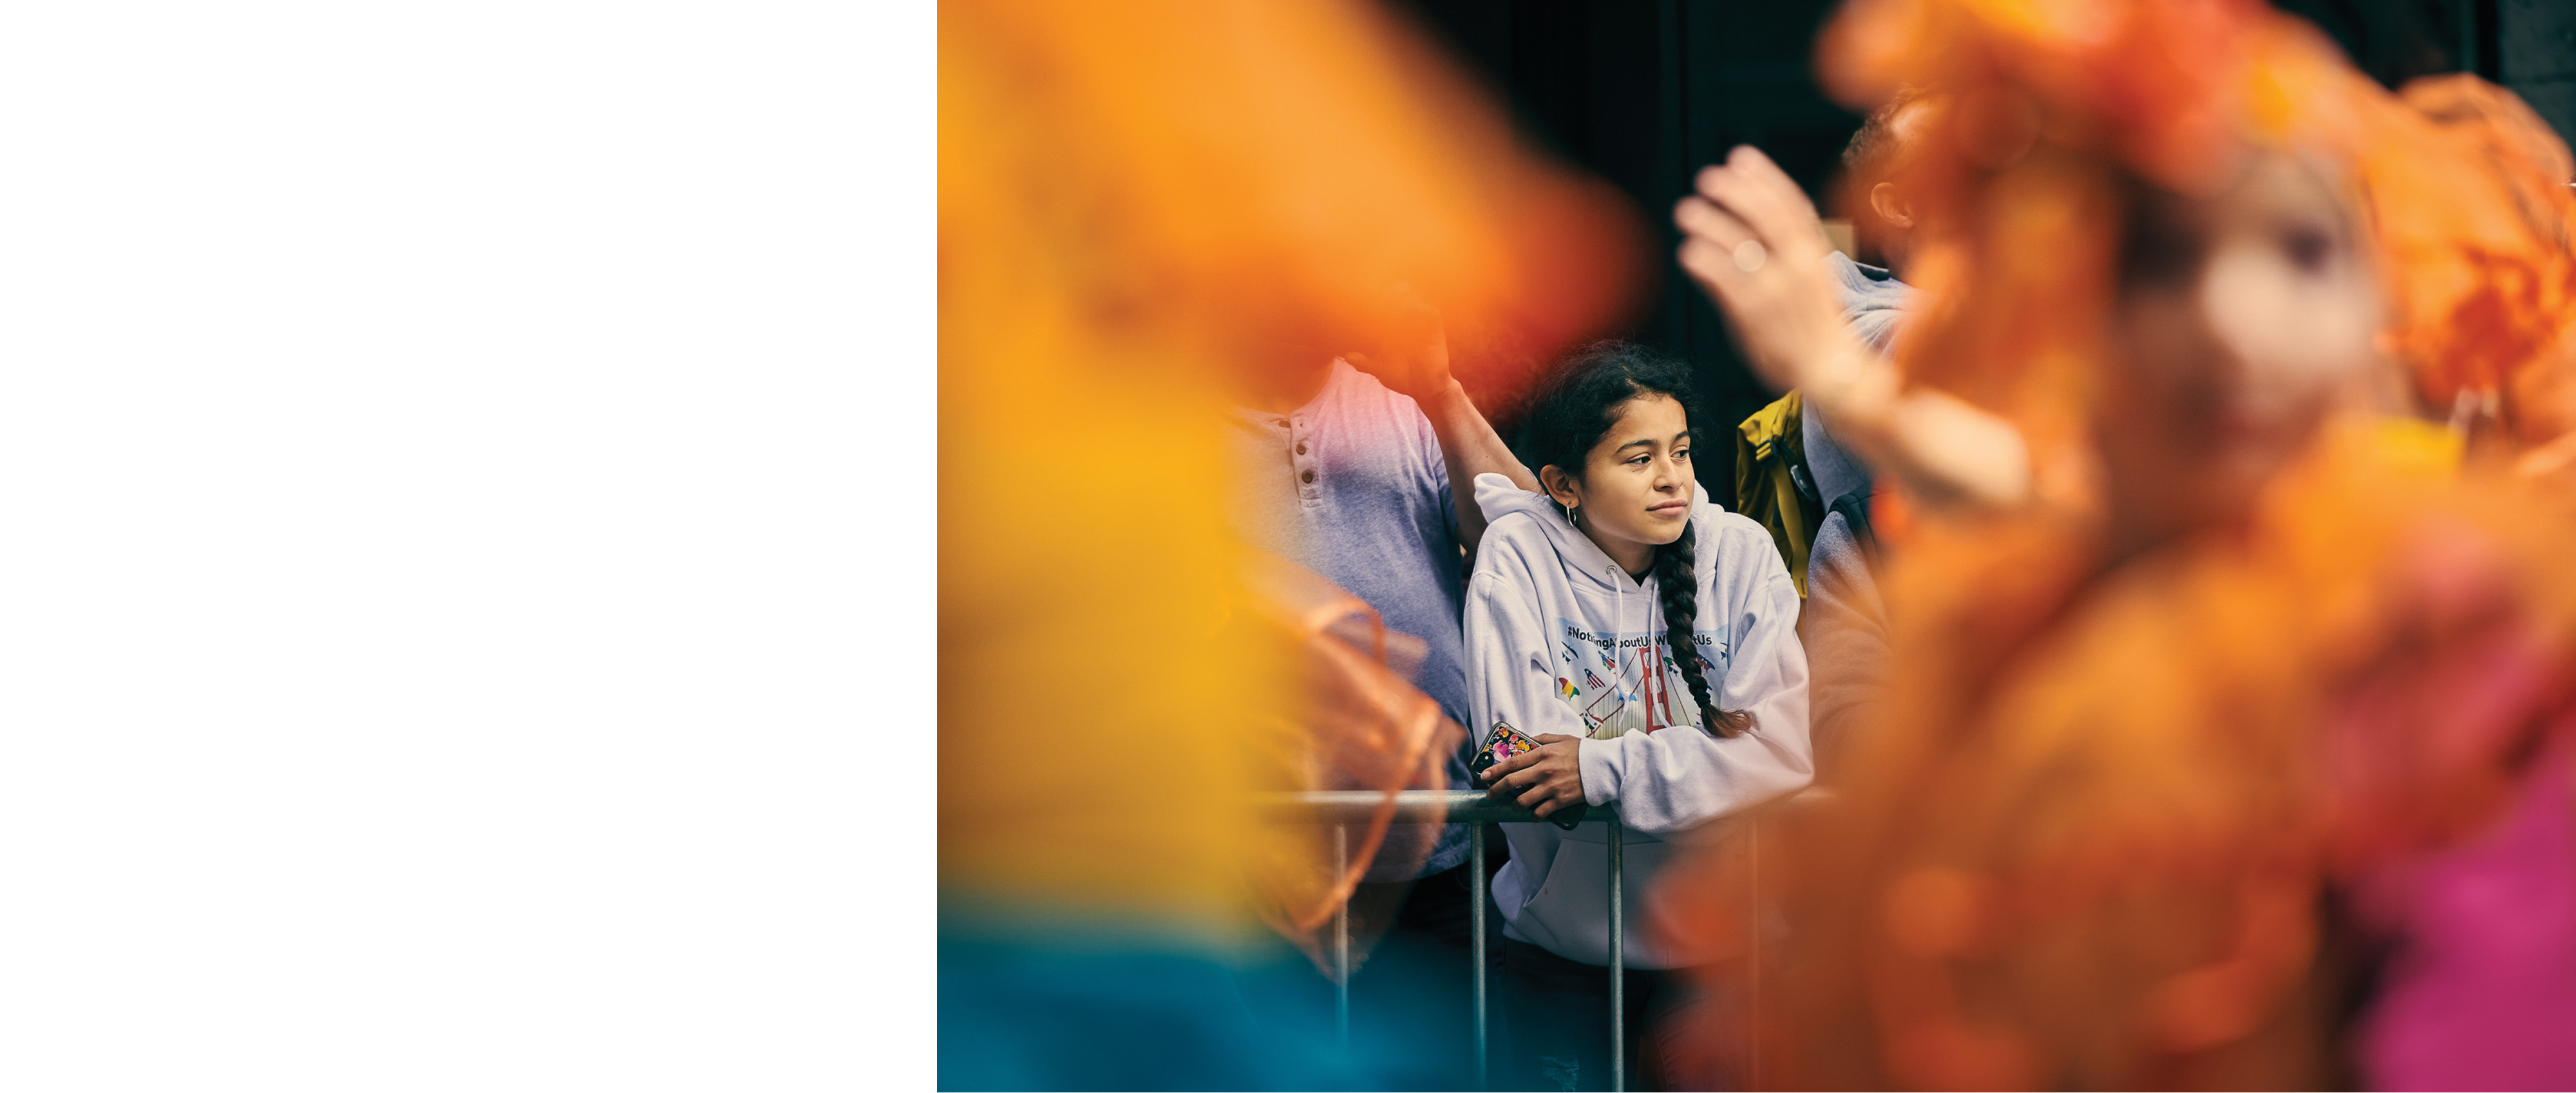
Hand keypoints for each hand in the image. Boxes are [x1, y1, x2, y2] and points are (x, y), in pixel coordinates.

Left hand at [1341, 286, 1453, 401]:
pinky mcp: (1435, 330)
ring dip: (1403, 300)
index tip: (1364, 300)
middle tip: (1379, 300)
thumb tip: (1347, 357)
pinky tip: (1410, 318)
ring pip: (1414, 299)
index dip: (1376, 298)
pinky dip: (1421, 311)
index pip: (1384, 304)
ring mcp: (1421, 324)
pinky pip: (1431, 312)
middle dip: (1389, 294)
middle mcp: (1406, 321)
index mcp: (1392, 327)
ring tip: (1393, 308)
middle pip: (1399, 293)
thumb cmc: (1402, 378)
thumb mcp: (1381, 370)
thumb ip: (1365, 363)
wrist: (1425, 389)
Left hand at [1481, 733, 1586, 818]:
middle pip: (1512, 782)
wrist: (1604, 767)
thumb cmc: (1584, 751)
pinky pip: (1541, 812)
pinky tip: (1532, 815)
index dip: (1495, 770)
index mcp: (1542, 754)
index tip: (1485, 775)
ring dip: (1514, 805)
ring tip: (1513, 806)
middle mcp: (1543, 771)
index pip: (1512, 762)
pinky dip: (1534, 816)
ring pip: (1523, 801)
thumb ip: (1542, 738)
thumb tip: (1528, 739)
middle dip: (1496, 790)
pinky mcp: (1561, 801)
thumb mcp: (1562, 738)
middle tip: (1490, 794)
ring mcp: (1551, 787)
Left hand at [1672, 146, 1869, 396]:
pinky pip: (1724, 279)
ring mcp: (1777, 288)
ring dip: (1711, 222)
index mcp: (1815, 253)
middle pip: (1764, 215)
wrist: (1832, 373)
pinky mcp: (1755, 313)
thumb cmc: (1816, 327)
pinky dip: (1705, 261)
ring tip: (1686, 209)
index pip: (1791, 203)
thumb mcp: (1812, 279)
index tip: (1741, 156)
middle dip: (1736, 191)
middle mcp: (1799, 265)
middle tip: (1708, 177)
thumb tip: (1754, 222)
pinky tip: (1687, 251)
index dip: (1765, 176)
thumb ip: (1787, 251)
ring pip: (1740, 244)